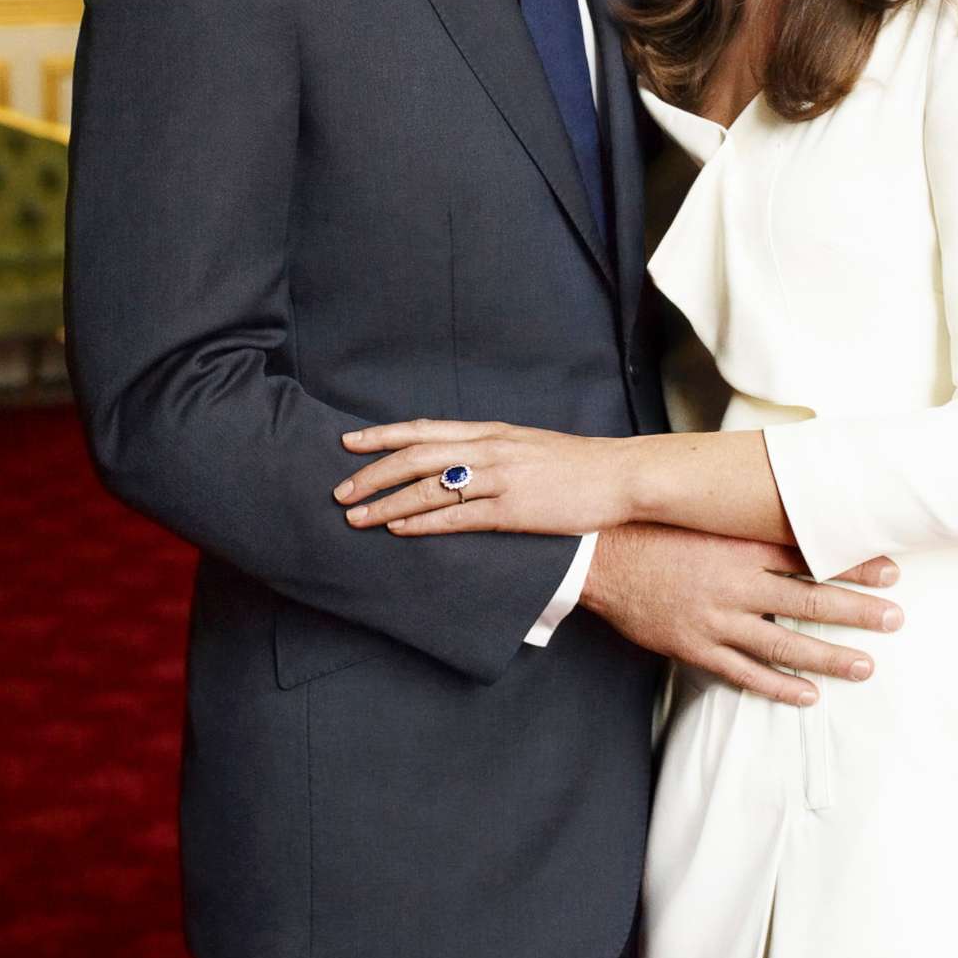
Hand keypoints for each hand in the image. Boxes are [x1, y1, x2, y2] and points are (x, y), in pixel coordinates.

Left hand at [336, 418, 633, 536]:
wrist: (619, 475)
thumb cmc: (575, 465)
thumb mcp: (526, 445)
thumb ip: (490, 449)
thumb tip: (455, 459)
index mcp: (490, 432)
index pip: (424, 429)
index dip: (382, 435)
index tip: (348, 443)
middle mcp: (489, 449)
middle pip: (415, 456)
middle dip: (372, 474)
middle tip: (339, 490)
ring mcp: (500, 478)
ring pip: (429, 487)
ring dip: (387, 502)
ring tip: (357, 517)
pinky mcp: (513, 509)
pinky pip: (458, 516)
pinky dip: (423, 522)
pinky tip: (399, 529)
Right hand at [580, 521, 901, 706]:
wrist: (599, 555)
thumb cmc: (655, 528)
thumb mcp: (705, 511)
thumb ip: (747, 513)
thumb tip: (789, 496)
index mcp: (741, 544)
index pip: (811, 554)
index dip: (854, 563)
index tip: (890, 569)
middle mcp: (736, 583)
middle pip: (810, 600)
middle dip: (858, 611)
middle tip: (894, 618)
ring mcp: (717, 619)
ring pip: (785, 644)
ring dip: (830, 656)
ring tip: (865, 665)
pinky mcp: (696, 647)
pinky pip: (745, 674)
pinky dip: (778, 687)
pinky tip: (808, 695)